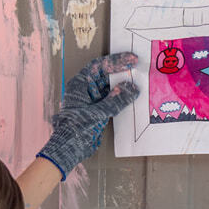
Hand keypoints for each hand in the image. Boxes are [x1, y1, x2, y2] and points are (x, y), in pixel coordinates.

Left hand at [37, 52, 139, 179]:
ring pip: (110, 88)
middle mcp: (86, 90)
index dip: (116, 61)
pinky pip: (112, 100)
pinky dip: (122, 98)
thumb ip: (116, 100)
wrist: (69, 149)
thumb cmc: (77, 129)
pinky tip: (132, 97)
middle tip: (138, 67)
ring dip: (123, 85)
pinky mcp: (97, 111)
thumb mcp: (98, 112)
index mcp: (80, 84)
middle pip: (105, 75)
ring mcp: (92, 100)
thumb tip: (132, 88)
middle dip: (121, 71)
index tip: (131, 59)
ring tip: (138, 81)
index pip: (99, 66)